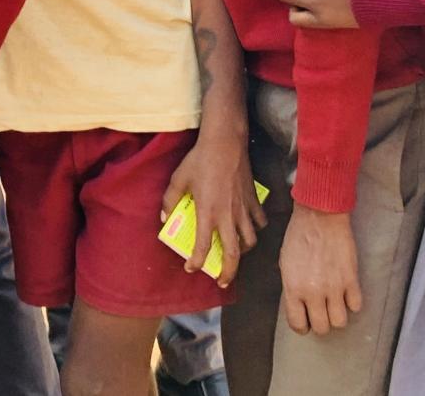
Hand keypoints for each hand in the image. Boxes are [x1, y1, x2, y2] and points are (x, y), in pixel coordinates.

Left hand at [160, 125, 263, 287]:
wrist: (225, 143)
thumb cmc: (199, 160)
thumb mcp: (178, 179)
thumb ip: (169, 200)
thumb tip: (165, 218)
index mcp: (207, 213)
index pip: (203, 247)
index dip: (196, 262)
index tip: (191, 268)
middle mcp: (228, 217)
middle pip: (234, 255)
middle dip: (228, 272)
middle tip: (223, 281)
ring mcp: (244, 210)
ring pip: (250, 241)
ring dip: (243, 252)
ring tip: (235, 253)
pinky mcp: (254, 200)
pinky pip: (259, 222)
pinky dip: (256, 229)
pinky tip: (250, 228)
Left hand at [280, 204, 361, 335]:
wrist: (319, 216)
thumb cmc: (298, 236)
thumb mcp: (285, 263)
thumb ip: (292, 287)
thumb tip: (298, 304)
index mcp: (293, 288)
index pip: (297, 324)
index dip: (302, 326)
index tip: (305, 321)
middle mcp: (313, 292)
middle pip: (322, 328)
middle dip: (320, 323)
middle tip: (320, 313)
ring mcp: (334, 288)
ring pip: (340, 322)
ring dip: (337, 316)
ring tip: (334, 305)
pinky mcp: (352, 280)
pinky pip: (356, 306)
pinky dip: (352, 303)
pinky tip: (346, 293)